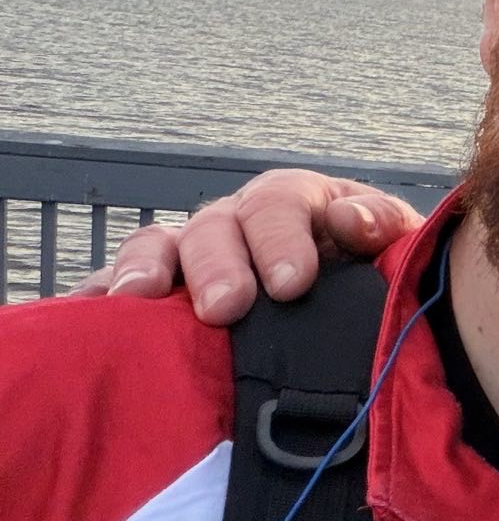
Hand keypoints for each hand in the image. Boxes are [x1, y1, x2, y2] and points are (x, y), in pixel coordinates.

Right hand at [78, 169, 421, 323]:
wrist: (355, 302)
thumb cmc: (373, 268)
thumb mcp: (393, 243)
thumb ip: (382, 226)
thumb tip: (350, 221)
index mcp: (294, 202)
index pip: (281, 205)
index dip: (282, 240)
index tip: (291, 284)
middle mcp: (235, 222)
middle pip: (214, 228)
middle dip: (218, 266)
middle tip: (225, 308)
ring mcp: (190, 253)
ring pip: (157, 247)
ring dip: (144, 269)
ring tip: (137, 299)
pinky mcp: (159, 290)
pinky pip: (116, 287)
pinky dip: (98, 298)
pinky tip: (83, 318)